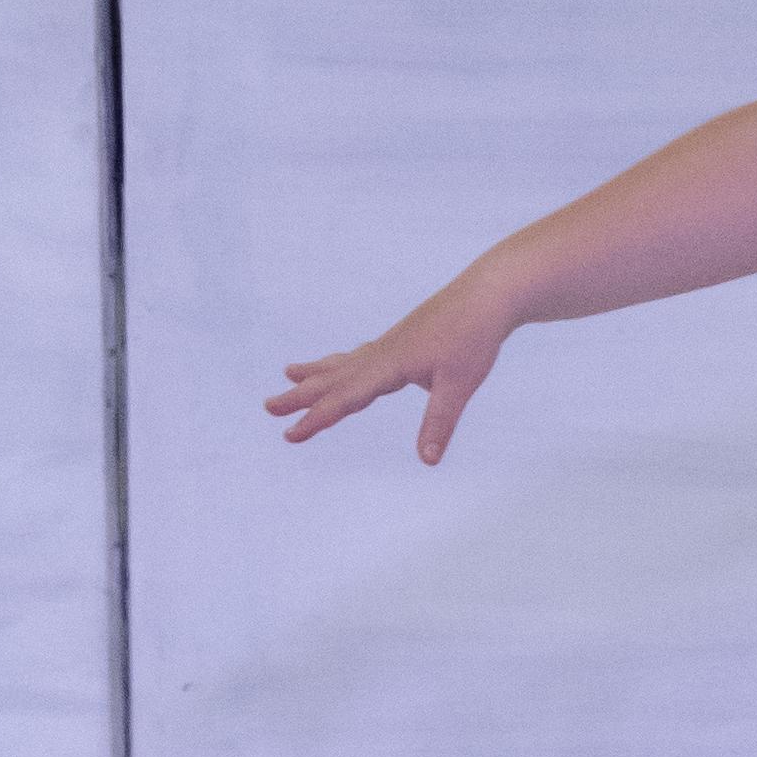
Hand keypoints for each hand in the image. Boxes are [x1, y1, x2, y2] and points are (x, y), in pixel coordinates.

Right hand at [266, 281, 516, 461]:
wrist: (487, 296)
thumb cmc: (474, 338)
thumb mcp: (459, 384)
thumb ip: (440, 422)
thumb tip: (428, 460)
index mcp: (390, 364)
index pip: (346, 397)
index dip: (317, 419)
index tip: (290, 435)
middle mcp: (382, 353)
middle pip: (334, 378)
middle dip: (301, 396)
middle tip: (268, 407)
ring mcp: (389, 345)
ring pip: (343, 364)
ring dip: (315, 374)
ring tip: (287, 374)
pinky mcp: (400, 341)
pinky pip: (359, 356)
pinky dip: (341, 363)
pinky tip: (340, 366)